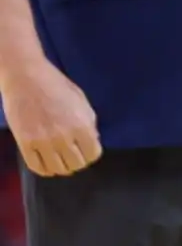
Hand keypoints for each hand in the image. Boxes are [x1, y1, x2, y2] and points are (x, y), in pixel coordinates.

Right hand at [0, 58, 100, 176]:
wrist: (25, 76)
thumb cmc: (55, 85)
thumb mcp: (81, 102)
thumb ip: (89, 123)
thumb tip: (93, 141)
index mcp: (82, 126)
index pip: (93, 154)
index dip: (90, 154)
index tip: (85, 151)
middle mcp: (64, 137)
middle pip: (76, 165)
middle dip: (76, 161)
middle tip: (71, 155)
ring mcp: (43, 141)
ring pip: (58, 169)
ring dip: (61, 166)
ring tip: (58, 159)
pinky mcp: (24, 142)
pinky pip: (37, 166)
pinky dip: (44, 169)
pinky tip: (45, 162)